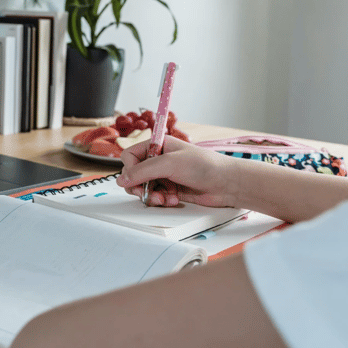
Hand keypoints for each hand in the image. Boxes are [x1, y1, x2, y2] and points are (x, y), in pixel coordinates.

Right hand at [116, 136, 236, 207]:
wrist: (226, 183)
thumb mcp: (170, 163)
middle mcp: (159, 160)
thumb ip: (144, 171)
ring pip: (144, 189)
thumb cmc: (204, 165)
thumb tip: (121, 180)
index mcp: (157, 146)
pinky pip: (155, 198)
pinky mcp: (171, 190)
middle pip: (134, 175)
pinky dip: (162, 201)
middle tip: (148, 193)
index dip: (130, 169)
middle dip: (140, 186)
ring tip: (166, 198)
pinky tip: (174, 200)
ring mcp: (165, 176)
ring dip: (152, 196)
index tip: (135, 179)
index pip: (130, 156)